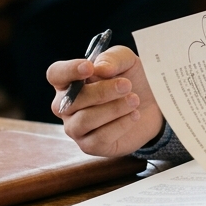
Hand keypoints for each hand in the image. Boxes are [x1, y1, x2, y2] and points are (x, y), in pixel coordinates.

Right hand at [47, 46, 163, 156]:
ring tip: (134, 100)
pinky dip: (120, 124)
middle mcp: (65, 106)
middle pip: (72, 100)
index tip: (89, 67)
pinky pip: (100, 137)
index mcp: (68, 82)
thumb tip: (100, 69)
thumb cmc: (129, 80)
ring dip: (113, 109)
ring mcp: (75, 128)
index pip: (56, 74)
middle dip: (101, 92)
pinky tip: (134, 115)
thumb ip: (112, 58)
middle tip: (127, 85)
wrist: (149, 107)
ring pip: (85, 120)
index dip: (69, 71)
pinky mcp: (89, 146)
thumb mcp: (125, 61)